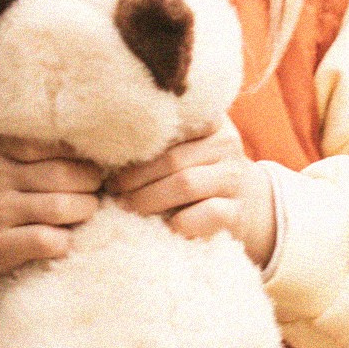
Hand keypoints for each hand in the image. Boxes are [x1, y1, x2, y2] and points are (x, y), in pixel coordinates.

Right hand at [0, 135, 104, 287]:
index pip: (54, 140)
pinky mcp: (0, 244)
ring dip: (85, 211)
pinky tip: (65, 236)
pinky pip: (49, 241)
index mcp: (4, 146)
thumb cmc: (0, 188)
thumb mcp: (10, 156)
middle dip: (92, 183)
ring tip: (85, 210)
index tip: (93, 161)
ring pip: (61, 207)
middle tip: (96, 189)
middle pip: (64, 175)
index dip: (82, 153)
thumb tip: (102, 142)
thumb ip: (45, 145)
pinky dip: (67, 240)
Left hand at [110, 120, 276, 264]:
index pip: (173, 122)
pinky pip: (204, 214)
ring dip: (148, 199)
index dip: (139, 139)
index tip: (110, 153)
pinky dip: (177, 222)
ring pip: (186, 184)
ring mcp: (234, 178)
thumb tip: (101, 147)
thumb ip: (157, 141)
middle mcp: (226, 143)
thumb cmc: (199, 173)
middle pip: (172, 158)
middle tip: (111, 189)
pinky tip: (160, 226)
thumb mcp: (185, 148)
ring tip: (125, 207)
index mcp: (209, 121)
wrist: (247, 204)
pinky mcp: (237, 211)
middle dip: (135, 177)